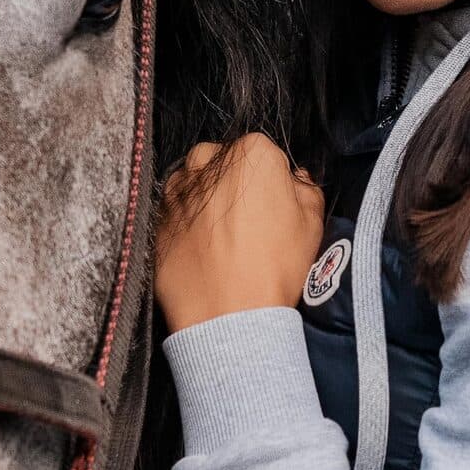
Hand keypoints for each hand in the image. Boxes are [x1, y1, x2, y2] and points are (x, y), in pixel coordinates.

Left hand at [155, 135, 326, 334]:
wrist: (227, 316)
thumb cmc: (274, 267)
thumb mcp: (312, 224)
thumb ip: (306, 189)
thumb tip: (296, 180)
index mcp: (250, 153)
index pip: (265, 155)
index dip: (273, 182)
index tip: (276, 207)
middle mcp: (206, 162)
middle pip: (226, 164)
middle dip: (236, 186)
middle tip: (250, 224)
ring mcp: (177, 191)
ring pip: (198, 186)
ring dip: (209, 203)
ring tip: (226, 240)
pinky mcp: (157, 220)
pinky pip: (177, 214)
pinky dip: (189, 226)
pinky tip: (206, 252)